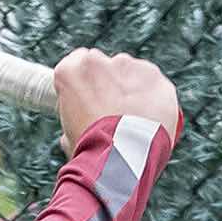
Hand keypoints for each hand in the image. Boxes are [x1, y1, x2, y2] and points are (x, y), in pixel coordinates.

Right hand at [50, 49, 179, 146]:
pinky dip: (153, 96)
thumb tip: (82, 124)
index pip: (76, 64)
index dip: (85, 84)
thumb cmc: (90, 151)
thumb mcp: (69, 135)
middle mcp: (97, 61)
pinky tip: (151, 117)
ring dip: (131, 89)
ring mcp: (128, 66)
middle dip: (108, 85)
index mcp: (70, 71)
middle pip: (104, 66)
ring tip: (134, 119)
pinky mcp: (153, 75)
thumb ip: (75, 118)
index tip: (89, 99)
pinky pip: (152, 82)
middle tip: (113, 113)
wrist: (119, 159)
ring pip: (130, 72)